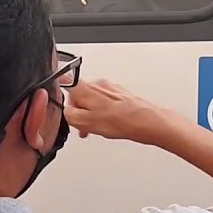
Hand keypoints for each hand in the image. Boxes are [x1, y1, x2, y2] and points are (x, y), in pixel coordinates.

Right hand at [64, 79, 178, 145]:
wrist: (146, 121)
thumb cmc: (121, 120)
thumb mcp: (84, 122)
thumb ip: (70, 115)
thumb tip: (67, 113)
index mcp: (85, 87)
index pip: (66, 91)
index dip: (67, 107)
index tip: (72, 118)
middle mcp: (98, 83)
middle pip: (80, 97)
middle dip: (81, 113)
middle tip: (84, 127)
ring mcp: (111, 88)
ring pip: (94, 101)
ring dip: (93, 115)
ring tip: (98, 128)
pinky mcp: (121, 95)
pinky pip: (107, 103)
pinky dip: (105, 114)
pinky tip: (110, 125)